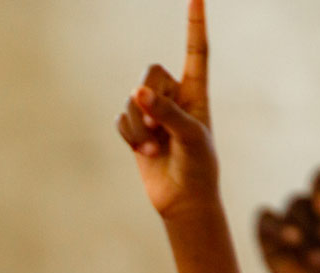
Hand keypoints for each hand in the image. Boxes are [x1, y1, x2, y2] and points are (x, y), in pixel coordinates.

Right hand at [116, 0, 215, 217]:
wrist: (184, 201)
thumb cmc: (198, 167)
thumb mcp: (189, 136)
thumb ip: (166, 111)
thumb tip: (137, 92)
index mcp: (196, 93)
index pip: (196, 52)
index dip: (195, 25)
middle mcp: (174, 98)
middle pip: (150, 75)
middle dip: (150, 100)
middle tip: (159, 128)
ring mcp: (153, 115)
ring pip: (132, 101)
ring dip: (140, 126)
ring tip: (154, 148)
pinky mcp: (136, 132)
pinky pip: (121, 119)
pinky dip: (130, 135)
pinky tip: (144, 151)